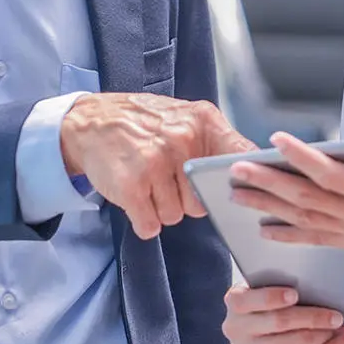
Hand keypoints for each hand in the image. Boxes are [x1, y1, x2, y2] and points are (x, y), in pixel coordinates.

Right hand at [59, 93, 258, 238]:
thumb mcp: (185, 118)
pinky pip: (150, 226)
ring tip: (146, 182)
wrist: (90, 121)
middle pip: (202, 202)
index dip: (250, 180)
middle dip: (184, 200)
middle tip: (164, 178)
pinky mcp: (131, 185)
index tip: (246, 193)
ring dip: (160, 209)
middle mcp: (182, 141)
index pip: (243, 157)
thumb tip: (253, 171)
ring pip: (175, 216)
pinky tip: (135, 196)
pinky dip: (142, 219)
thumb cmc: (143, 124)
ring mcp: (156, 163)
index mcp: (203, 122)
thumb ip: (216, 141)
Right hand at [222, 286, 343, 343]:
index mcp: (236, 302)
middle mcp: (238, 328)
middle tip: (336, 316)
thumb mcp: (263, 288)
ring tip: (343, 329)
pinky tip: (343, 340)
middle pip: (278, 323)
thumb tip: (316, 282)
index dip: (272, 297)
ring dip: (322, 338)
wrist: (255, 327)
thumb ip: (279, 283)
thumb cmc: (266, 300)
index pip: (250, 300)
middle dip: (311, 318)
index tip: (294, 294)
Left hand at [230, 125, 343, 274]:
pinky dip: (288, 234)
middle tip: (236, 169)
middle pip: (306, 198)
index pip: (332, 174)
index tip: (276, 139)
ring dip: (267, 206)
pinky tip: (264, 229)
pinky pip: (316, 238)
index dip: (302, 157)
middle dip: (268, 182)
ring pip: (303, 218)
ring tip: (236, 193)